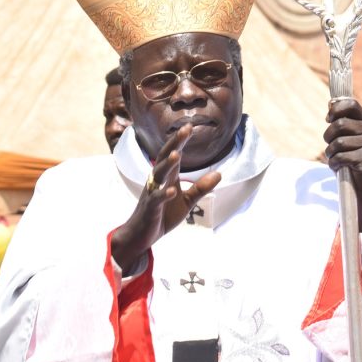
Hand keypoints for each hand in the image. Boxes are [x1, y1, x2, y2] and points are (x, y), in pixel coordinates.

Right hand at [110, 125, 221, 271]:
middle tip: (184, 130)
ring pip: (158, 175)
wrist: (141, 235)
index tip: (190, 126)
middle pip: (165, 158)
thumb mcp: (186, 201)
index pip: (174, 154)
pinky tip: (172, 190)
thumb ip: (200, 188)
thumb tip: (220, 174)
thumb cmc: (163, 214)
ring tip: (177, 154)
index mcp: (167, 177)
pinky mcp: (150, 208)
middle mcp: (158, 181)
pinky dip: (164, 194)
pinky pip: (156, 199)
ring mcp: (152, 193)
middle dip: (174, 144)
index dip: (181, 141)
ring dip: (167, 165)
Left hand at [324, 98, 361, 238]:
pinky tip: (340, 168)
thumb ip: (342, 124)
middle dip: (328, 137)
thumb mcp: (348, 140)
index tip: (328, 120)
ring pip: (338, 142)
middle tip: (330, 148)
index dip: (335, 109)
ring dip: (330, 153)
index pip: (351, 104)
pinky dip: (334, 164)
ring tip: (335, 159)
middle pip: (339, 124)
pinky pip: (340, 156)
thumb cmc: (351, 162)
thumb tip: (330, 104)